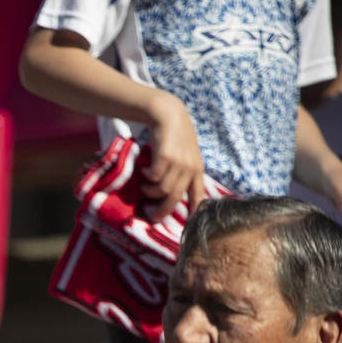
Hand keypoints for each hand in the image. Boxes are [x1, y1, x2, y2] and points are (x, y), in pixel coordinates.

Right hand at [142, 92, 205, 223]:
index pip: (198, 196)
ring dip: (150, 191)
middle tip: (151, 216)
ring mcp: (179, 163)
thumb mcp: (186, 155)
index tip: (186, 226)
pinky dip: (146, 177)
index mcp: (197, 170)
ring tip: (144, 186)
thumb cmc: (176, 136)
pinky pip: (154, 177)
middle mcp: (190, 168)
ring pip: (163, 189)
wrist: (169, 115)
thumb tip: (171, 194)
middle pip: (175, 198)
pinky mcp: (166, 157)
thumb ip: (184, 171)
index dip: (192, 213)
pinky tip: (143, 171)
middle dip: (162, 211)